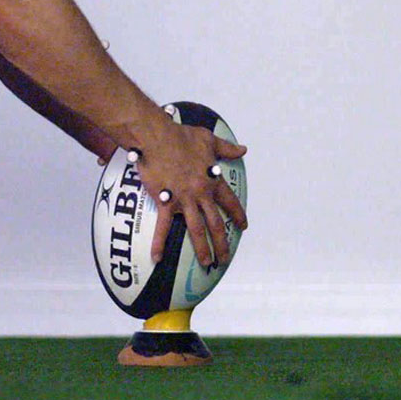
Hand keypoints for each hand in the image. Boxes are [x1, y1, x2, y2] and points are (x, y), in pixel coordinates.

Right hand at [135, 120, 248, 267]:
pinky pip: (163, 226)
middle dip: (222, 243)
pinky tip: (157, 258)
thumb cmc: (182, 136)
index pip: (230, 201)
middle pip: (216, 223)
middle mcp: (201, 193)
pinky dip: (159, 243)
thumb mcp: (209, 140)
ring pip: (196, 229)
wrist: (157, 137)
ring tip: (207, 263)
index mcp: (212, 179)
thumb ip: (226, 148)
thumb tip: (243, 149)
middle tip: (225, 258)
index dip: (238, 215)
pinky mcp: (165, 201)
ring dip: (202, 249)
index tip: (244, 227)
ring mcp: (184, 199)